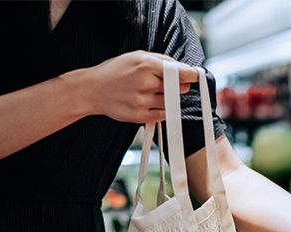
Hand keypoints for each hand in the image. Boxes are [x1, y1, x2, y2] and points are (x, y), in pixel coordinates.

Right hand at [81, 51, 198, 123]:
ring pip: (172, 102)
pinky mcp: (141, 116)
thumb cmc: (116, 71)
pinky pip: (164, 115)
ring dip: (170, 98)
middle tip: (171, 84)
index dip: (192, 75)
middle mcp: (146, 83)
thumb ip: (161, 60)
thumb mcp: (136, 57)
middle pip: (179, 88)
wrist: (92, 90)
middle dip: (179, 86)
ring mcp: (143, 101)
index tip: (197, 76)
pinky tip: (151, 102)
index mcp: (146, 65)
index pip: (179, 72)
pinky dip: (163, 110)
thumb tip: (184, 68)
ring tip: (154, 92)